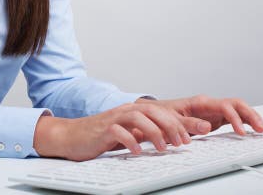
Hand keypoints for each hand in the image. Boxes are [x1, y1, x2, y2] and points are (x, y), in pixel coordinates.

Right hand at [33, 101, 202, 161]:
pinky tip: (138, 151)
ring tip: (164, 147)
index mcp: (134, 111)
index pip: (161, 111)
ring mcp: (114, 118)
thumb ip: (145, 133)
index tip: (190, 138)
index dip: (178, 123)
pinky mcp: (103, 129)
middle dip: (171, 126)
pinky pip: (119, 131)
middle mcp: (126, 111)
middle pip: (154, 111)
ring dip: (154, 132)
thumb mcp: (127, 133)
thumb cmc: (101, 136)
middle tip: (182, 143)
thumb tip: (169, 140)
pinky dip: (131, 141)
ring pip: (139, 117)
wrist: (72, 136)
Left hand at [138, 94, 262, 136]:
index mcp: (200, 103)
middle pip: (235, 104)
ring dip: (250, 117)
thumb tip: (206, 127)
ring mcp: (212, 111)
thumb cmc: (161, 115)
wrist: (153, 114)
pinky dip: (243, 122)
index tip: (241, 132)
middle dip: (250, 114)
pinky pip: (232, 118)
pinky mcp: (213, 119)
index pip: (224, 106)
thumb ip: (188, 124)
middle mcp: (208, 105)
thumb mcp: (171, 120)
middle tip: (261, 128)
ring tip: (262, 129)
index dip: (235, 117)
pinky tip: (251, 129)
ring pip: (236, 110)